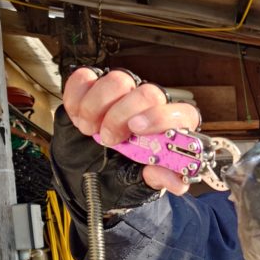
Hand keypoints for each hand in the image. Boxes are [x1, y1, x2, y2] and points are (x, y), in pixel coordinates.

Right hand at [62, 67, 202, 195]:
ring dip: (97, 107)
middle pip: (148, 93)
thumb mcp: (140, 182)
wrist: (83, 170)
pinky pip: (86, 77)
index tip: (136, 130)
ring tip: (90, 129)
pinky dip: (77, 97)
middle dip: (122, 117)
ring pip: (118, 80)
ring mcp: (123, 92)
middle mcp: (150, 106)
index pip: (183, 113)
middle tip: (108, 139)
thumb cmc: (119, 171)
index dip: (161, 118)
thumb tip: (177, 182)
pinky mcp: (94, 85)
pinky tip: (78, 116)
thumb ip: (159, 179)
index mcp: (170, 128)